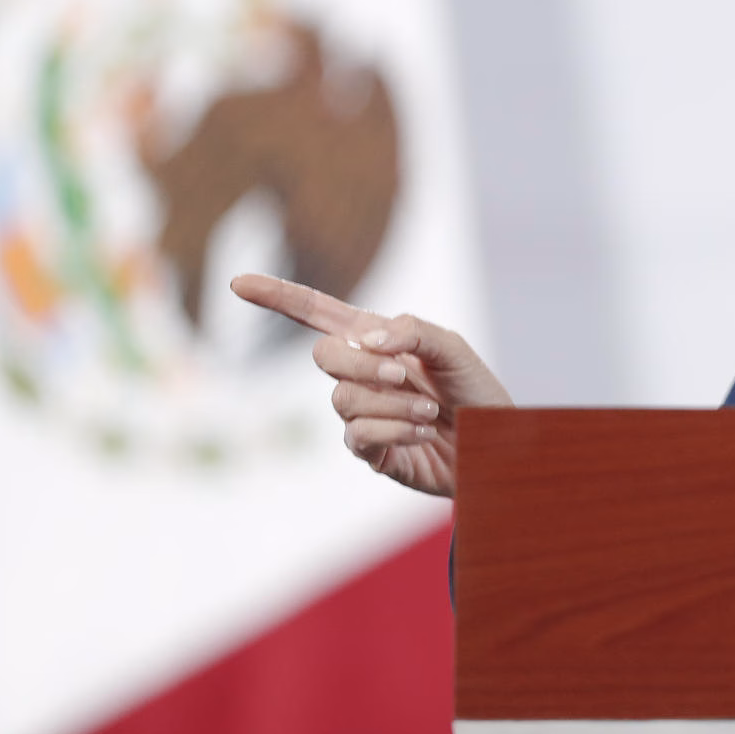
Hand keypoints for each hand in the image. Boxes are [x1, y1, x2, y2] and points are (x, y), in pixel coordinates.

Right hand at [230, 273, 512, 497]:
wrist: (497, 443)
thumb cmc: (475, 390)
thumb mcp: (452, 348)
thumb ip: (411, 331)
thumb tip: (364, 340)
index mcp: (377, 340)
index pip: (317, 313)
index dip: (277, 297)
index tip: (237, 283)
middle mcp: (362, 374)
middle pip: (324, 356)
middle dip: (362, 364)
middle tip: (404, 374)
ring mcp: (362, 414)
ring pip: (343, 400)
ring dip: (392, 403)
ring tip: (429, 409)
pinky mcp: (371, 450)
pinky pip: (357, 436)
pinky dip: (393, 429)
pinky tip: (421, 430)